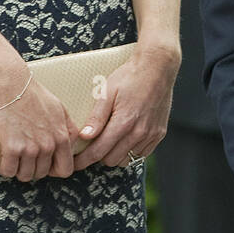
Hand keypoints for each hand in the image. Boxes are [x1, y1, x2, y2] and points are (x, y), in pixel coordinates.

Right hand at [0, 68, 81, 181]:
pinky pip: (9, 171)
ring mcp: (30, 147)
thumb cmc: (34, 93)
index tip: (46, 165)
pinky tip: (4, 160)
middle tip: (26, 159)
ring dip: (19, 170)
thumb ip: (68, 128)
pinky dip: (5, 169)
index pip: (65, 170)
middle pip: (43, 174)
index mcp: (62, 137)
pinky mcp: (11, 147)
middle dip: (34, 169)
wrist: (11, 83)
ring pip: (26, 175)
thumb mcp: (60, 109)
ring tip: (14, 159)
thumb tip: (73, 142)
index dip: (55, 171)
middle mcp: (48, 145)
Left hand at [72, 41, 179, 170]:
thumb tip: (84, 137)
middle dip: (98, 156)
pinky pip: (141, 154)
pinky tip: (125, 138)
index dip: (84, 160)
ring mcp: (151, 135)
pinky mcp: (159, 134)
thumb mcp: (107, 92)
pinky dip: (131, 151)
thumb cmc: (129, 77)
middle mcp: (139, 132)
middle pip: (111, 159)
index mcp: (124, 122)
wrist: (157, 67)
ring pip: (127, 159)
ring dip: (115, 154)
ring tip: (109, 141)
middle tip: (91, 146)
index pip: (98, 151)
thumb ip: (96, 117)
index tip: (74, 164)